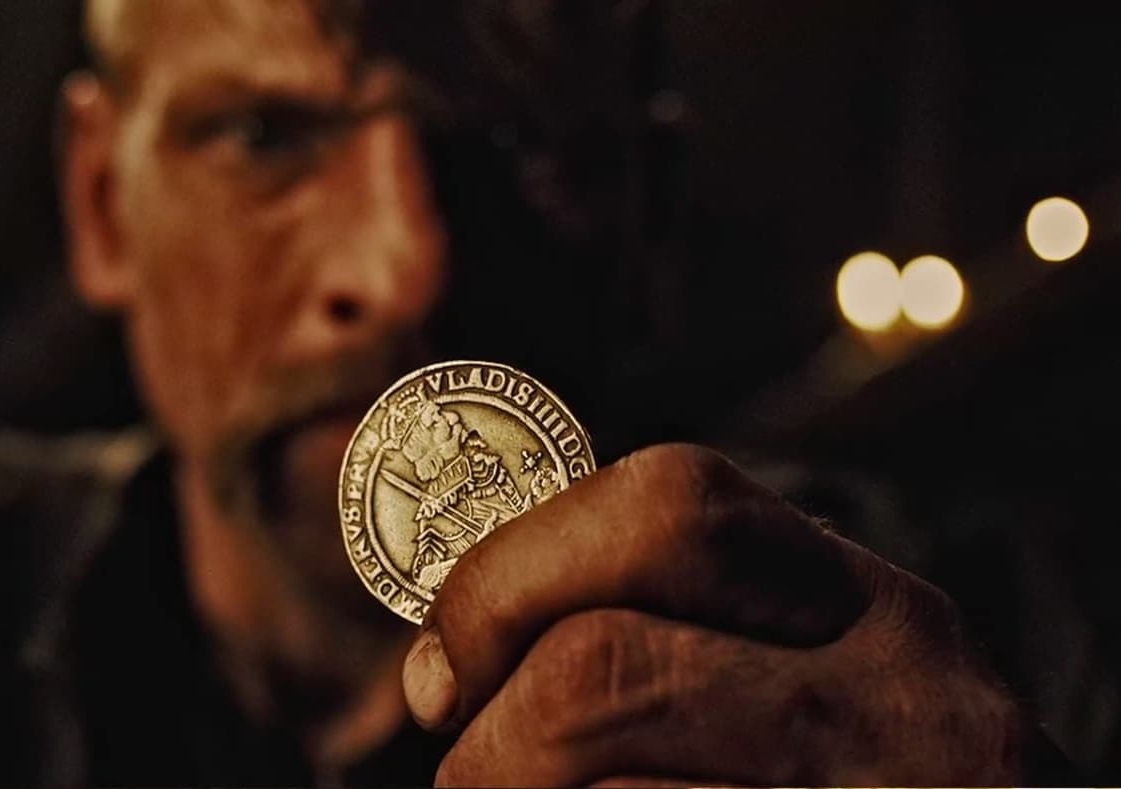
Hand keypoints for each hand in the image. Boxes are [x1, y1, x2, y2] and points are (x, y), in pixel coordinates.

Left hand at [402, 444, 1040, 786]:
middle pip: (600, 664)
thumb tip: (446, 666)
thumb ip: (672, 629)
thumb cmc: (864, 779)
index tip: (451, 659)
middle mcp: (896, 707)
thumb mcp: (819, 678)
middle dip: (492, 732)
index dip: (510, 576)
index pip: (665, 510)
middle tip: (472, 769)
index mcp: (875, 608)